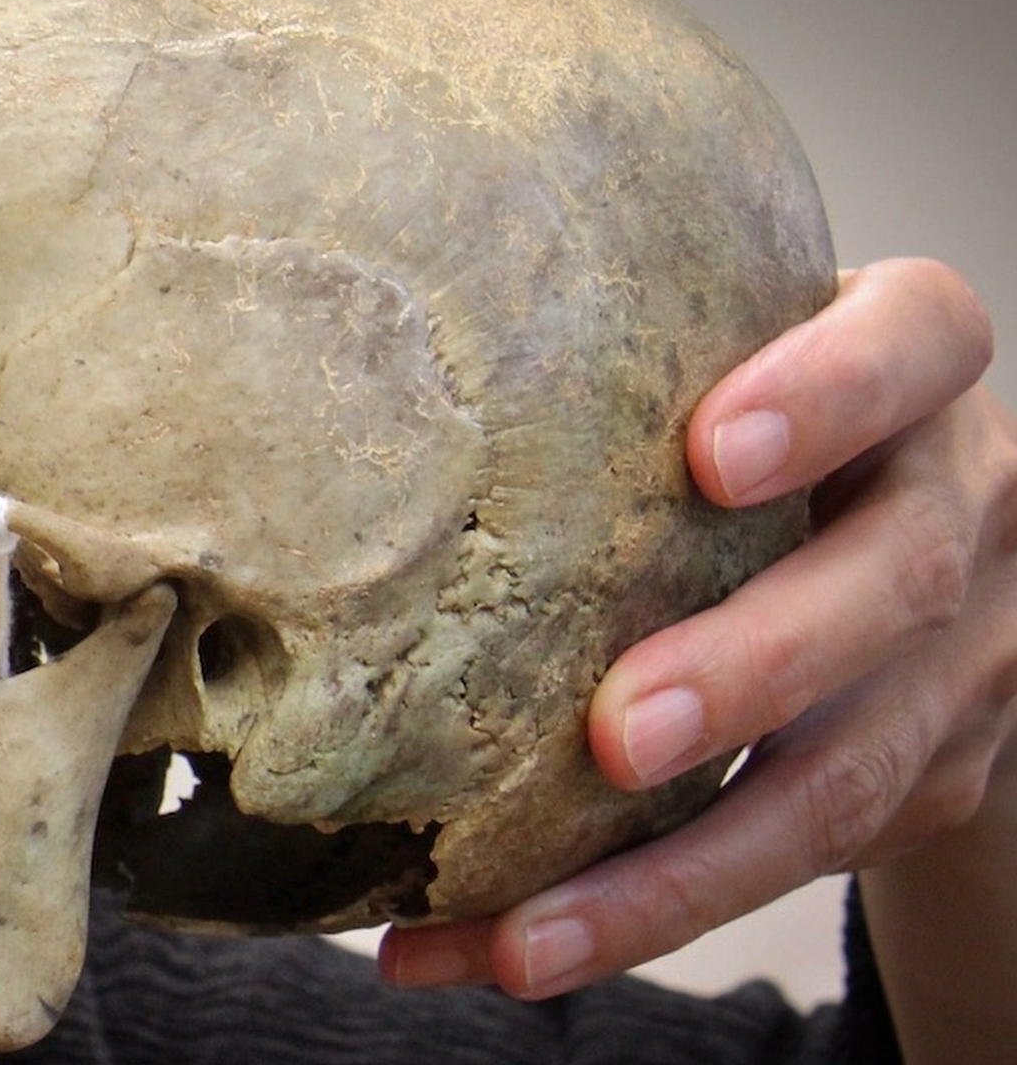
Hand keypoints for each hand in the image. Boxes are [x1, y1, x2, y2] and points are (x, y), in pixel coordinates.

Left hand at [381, 257, 1016, 997]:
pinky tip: (491, 949)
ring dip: (670, 875)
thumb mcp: (724, 359)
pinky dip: (632, 920)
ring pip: (841, 782)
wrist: (913, 549)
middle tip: (616, 736)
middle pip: (891, 585)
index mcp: (912, 379)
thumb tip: (341, 376)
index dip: (827, 395)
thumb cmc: (751, 426)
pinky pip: (780, 868)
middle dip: (750, 668)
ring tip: (518, 932)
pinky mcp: (925, 782)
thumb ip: (615, 364)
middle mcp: (960, 512)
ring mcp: (958, 663)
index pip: (913, 346)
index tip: (711, 453)